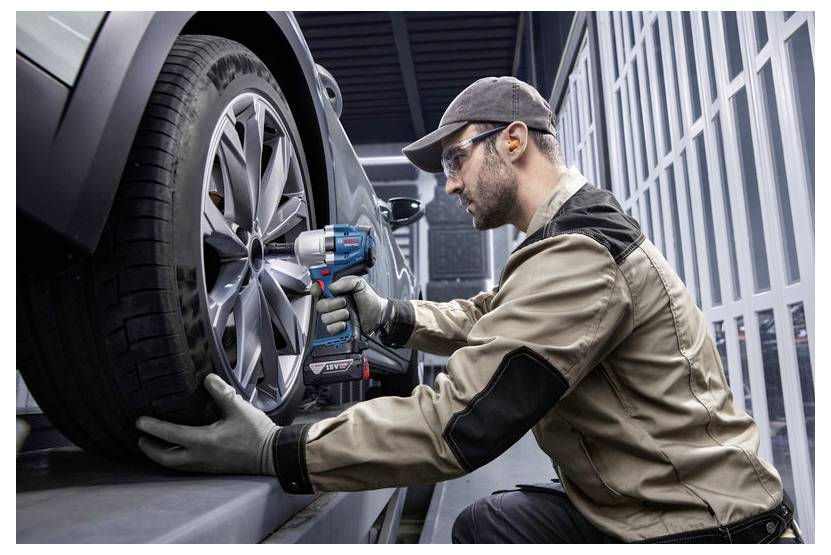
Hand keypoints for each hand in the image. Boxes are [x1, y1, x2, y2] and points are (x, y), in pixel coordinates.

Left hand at [136, 374, 277, 474]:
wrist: (272, 454)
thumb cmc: (256, 433)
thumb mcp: (238, 408)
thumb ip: (221, 392)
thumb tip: (207, 378)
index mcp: (203, 441)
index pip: (170, 434)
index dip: (152, 427)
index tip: (139, 421)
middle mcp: (199, 457)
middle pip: (165, 457)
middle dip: (150, 448)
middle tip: (141, 437)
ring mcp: (205, 466)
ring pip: (174, 464)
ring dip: (161, 455)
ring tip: (154, 445)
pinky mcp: (212, 469)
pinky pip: (185, 466)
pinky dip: (175, 459)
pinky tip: (178, 451)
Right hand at [315, 276, 387, 334]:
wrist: (378, 315)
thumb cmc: (369, 300)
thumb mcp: (360, 284)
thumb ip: (347, 281)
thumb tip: (332, 287)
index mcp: (335, 291)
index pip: (318, 288)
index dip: (316, 289)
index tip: (319, 290)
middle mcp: (332, 303)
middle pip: (319, 305)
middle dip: (332, 304)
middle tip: (344, 302)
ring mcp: (334, 316)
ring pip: (325, 317)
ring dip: (338, 315)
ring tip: (349, 313)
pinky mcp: (337, 328)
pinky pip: (329, 328)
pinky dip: (338, 326)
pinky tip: (346, 323)